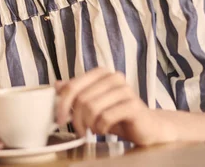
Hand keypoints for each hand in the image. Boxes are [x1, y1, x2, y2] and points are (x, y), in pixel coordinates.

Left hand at [56, 68, 176, 145]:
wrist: (147, 127)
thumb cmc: (118, 115)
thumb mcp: (93, 103)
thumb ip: (76, 93)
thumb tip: (57, 85)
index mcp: (101, 73)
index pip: (72, 86)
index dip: (62, 104)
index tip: (59, 119)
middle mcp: (113, 77)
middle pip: (81, 98)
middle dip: (76, 118)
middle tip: (79, 130)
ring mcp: (125, 90)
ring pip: (92, 108)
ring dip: (88, 124)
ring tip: (94, 130)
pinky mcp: (133, 105)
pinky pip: (106, 117)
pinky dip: (100, 127)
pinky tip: (104, 129)